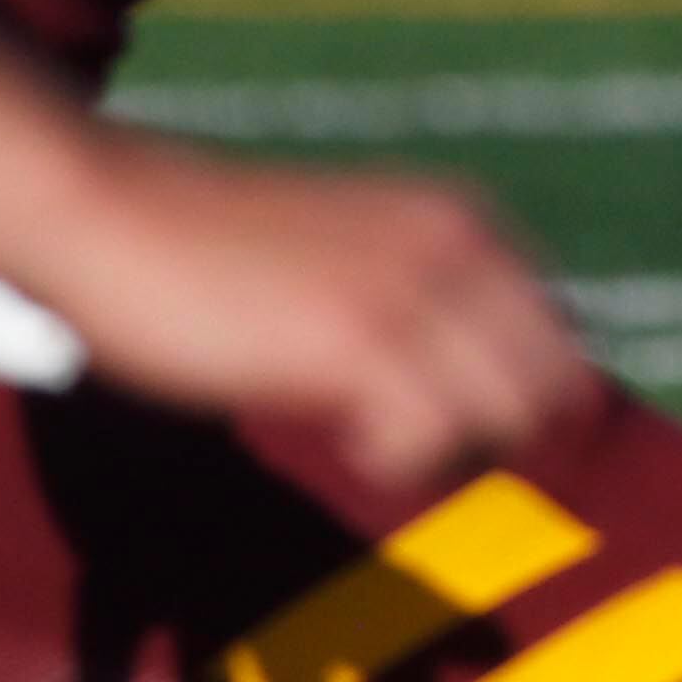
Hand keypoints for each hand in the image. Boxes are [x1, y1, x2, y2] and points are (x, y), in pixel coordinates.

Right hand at [20, 135, 595, 491]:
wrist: (120, 218)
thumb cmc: (224, 254)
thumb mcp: (356, 255)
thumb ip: (426, 298)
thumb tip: (493, 387)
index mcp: (465, 222)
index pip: (562, 335)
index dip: (538, 404)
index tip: (492, 448)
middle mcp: (458, 247)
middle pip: (555, 382)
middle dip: (510, 438)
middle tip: (436, 463)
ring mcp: (413, 293)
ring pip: (508, 413)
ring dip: (454, 452)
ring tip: (379, 442)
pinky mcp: (357, 342)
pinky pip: (433, 436)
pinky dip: (400, 460)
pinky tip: (347, 438)